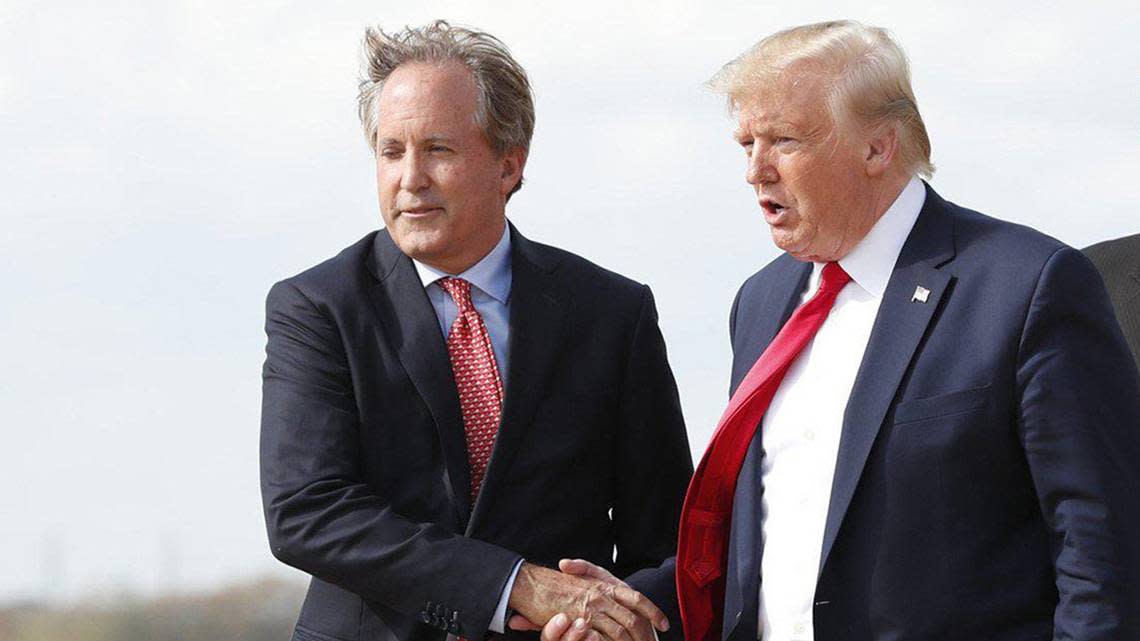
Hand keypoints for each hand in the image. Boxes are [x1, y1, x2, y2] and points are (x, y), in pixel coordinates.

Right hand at [507, 561, 666, 640]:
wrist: (533, 585)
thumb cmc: (556, 582)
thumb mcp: (578, 573)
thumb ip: (586, 572)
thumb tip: (603, 584)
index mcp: (606, 584)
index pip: (637, 599)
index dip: (653, 612)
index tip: (664, 625)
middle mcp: (603, 597)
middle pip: (633, 620)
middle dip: (646, 636)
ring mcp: (593, 612)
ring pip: (621, 633)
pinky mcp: (582, 623)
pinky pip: (603, 638)